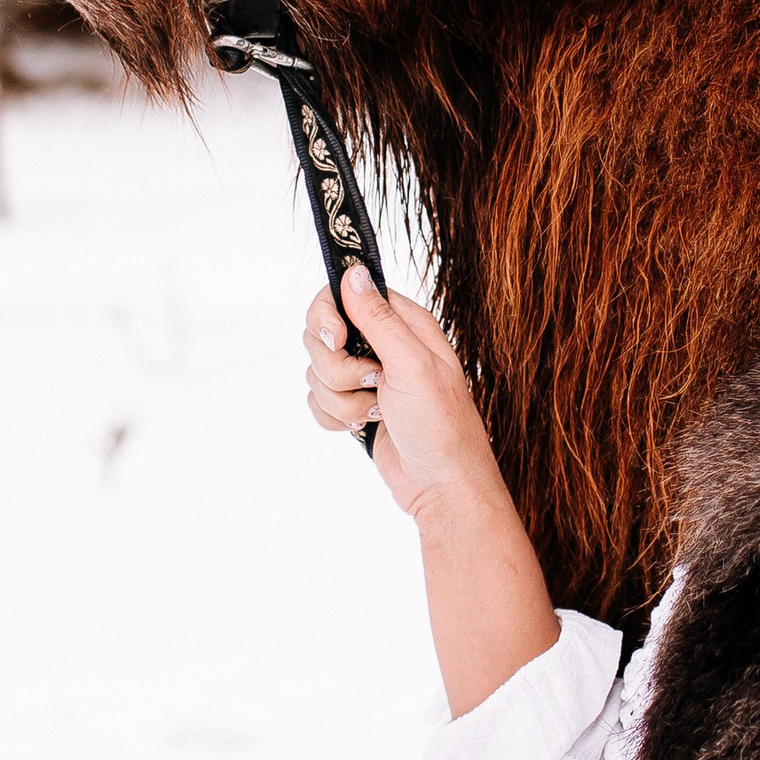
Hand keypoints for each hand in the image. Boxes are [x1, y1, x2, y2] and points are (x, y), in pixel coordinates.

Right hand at [300, 269, 555, 716]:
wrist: (442, 489)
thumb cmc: (441, 427)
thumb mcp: (412, 365)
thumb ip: (378, 318)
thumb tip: (353, 270)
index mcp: (403, 323)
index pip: (345, 293)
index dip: (329, 316)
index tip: (336, 340)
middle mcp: (383, 345)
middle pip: (322, 334)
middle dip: (336, 368)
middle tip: (371, 384)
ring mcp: (367, 378)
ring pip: (317, 372)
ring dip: (340, 399)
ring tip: (376, 413)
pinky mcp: (355, 408)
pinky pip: (318, 402)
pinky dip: (335, 418)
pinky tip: (364, 428)